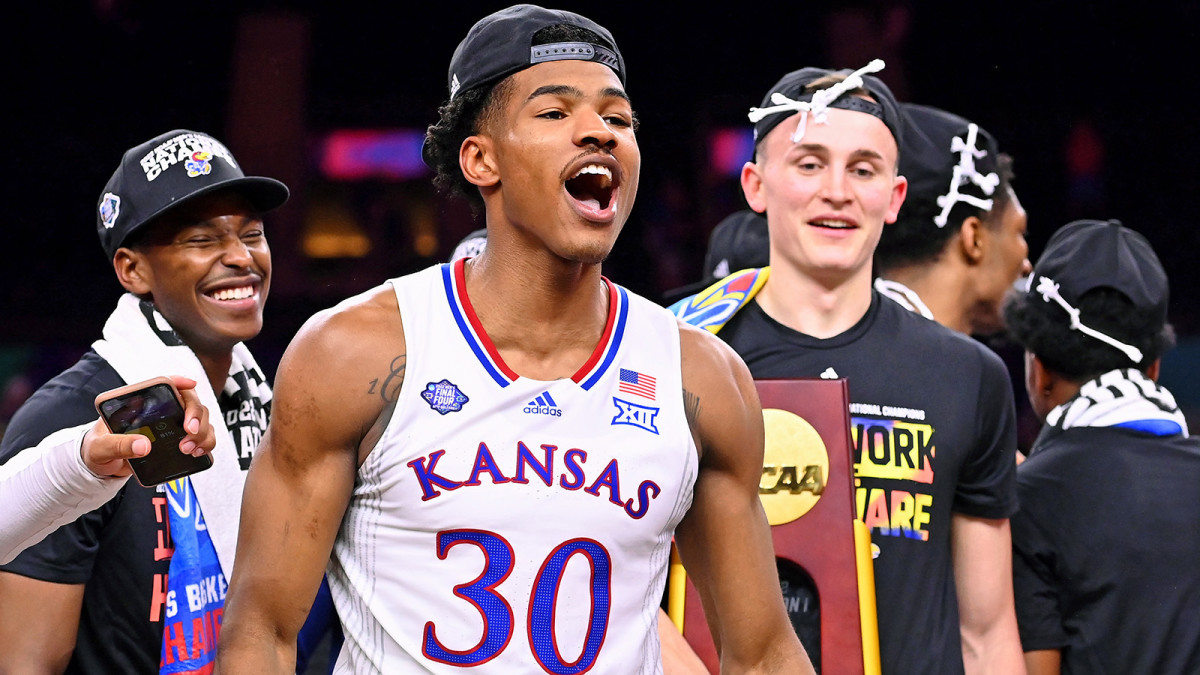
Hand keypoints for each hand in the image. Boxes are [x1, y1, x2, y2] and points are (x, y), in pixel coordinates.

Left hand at [82, 376, 215, 476]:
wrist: (102, 467)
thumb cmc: (97, 450)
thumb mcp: (100, 447)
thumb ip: (117, 445)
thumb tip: (143, 445)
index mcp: (139, 402)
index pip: (164, 383)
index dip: (180, 381)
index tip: (191, 384)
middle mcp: (161, 410)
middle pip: (190, 401)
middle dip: (196, 415)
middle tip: (190, 432)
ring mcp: (172, 425)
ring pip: (201, 419)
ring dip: (203, 433)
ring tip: (189, 449)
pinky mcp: (178, 441)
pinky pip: (202, 438)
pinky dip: (206, 444)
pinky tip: (199, 453)